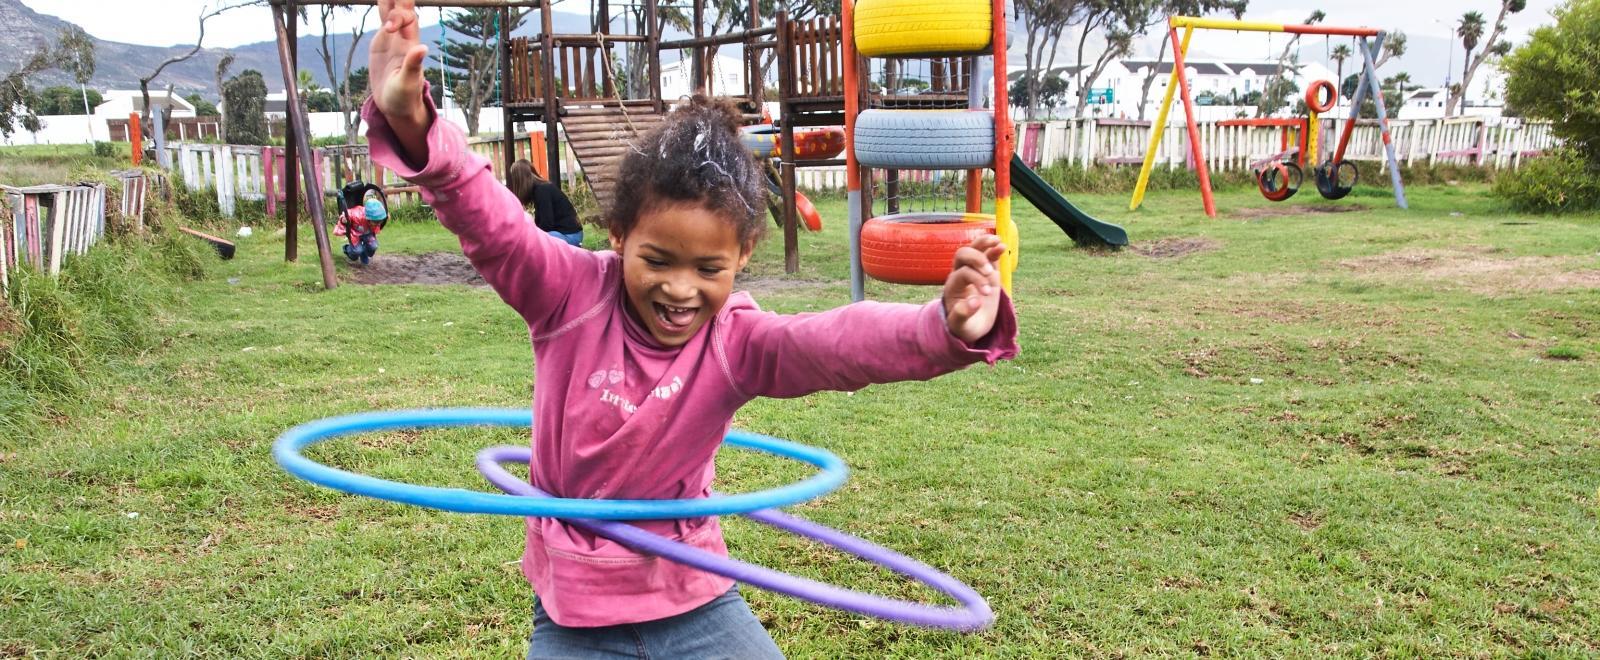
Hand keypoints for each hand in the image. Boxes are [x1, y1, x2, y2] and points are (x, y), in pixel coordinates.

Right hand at [371, 0, 429, 159]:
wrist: (396, 105)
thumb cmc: (405, 97)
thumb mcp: (408, 83)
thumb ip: (413, 65)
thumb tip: (422, 48)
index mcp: (410, 43)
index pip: (408, 18)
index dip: (399, 16)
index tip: (388, 28)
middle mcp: (403, 37)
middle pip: (403, 8)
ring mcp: (392, 38)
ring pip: (392, 10)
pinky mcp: (381, 42)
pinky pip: (383, 19)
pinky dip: (382, 6)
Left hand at [942, 234, 1004, 343]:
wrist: (970, 325)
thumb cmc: (964, 326)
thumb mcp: (961, 325)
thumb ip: (963, 314)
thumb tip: (976, 301)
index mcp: (953, 286)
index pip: (963, 273)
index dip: (976, 279)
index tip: (987, 294)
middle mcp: (960, 274)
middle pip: (963, 254)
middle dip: (978, 259)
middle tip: (990, 273)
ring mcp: (974, 270)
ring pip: (974, 248)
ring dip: (984, 243)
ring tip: (998, 242)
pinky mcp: (986, 270)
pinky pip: (988, 254)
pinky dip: (994, 248)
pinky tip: (1002, 246)